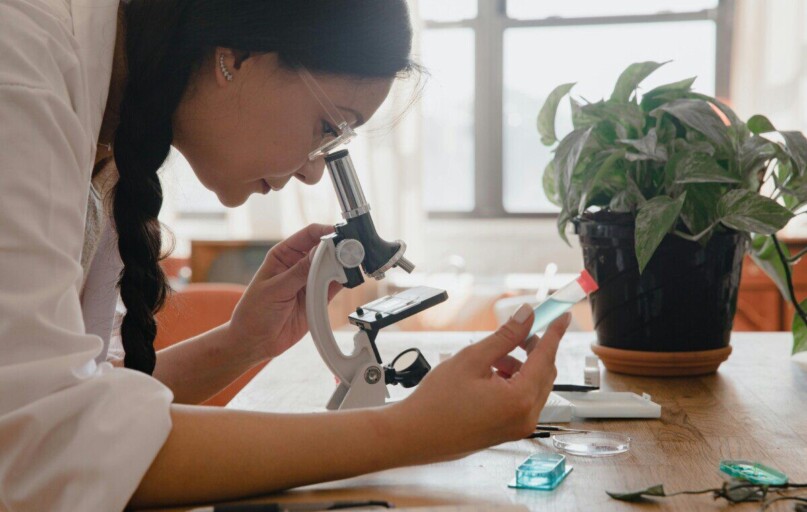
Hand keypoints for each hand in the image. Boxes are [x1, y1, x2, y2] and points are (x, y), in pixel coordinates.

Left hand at [227, 224, 342, 362]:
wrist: (256, 342)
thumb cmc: (254, 312)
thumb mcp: (275, 289)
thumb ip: (299, 272)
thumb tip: (321, 252)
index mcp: (283, 255)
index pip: (309, 234)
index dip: (325, 232)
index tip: (339, 236)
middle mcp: (298, 265)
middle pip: (325, 249)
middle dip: (338, 249)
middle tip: (348, 253)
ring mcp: (309, 281)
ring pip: (332, 266)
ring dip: (342, 265)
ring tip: (349, 267)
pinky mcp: (318, 297)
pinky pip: (335, 285)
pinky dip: (344, 282)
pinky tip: (347, 280)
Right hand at [389, 305, 569, 461]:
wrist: (416, 435)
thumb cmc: (437, 402)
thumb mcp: (471, 359)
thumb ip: (505, 336)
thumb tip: (526, 316)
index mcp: (519, 399)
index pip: (546, 357)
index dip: (554, 333)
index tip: (562, 315)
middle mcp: (525, 417)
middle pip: (545, 373)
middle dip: (534, 348)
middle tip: (518, 331)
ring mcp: (519, 427)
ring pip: (533, 385)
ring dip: (520, 365)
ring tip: (491, 358)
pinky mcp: (510, 431)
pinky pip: (523, 400)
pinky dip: (513, 382)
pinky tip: (489, 375)